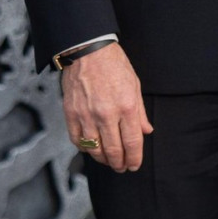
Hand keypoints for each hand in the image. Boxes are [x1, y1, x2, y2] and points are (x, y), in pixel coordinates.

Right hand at [61, 42, 152, 171]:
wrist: (88, 50)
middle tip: (122, 167)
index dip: (134, 158)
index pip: (132, 142)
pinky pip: (78, 141)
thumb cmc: (114, 64)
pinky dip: (85, 149)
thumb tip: (146, 131)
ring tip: (109, 160)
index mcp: (126, 106)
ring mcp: (87, 116)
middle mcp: (106, 114)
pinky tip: (92, 149)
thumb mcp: (135, 85)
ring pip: (95, 150)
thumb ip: (140, 112)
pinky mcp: (71, 114)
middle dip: (119, 164)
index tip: (134, 165)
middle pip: (113, 151)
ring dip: (103, 160)